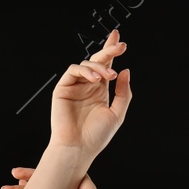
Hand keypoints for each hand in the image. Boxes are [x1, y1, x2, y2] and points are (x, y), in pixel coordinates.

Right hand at [50, 30, 131, 154]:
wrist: (78, 148)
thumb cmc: (95, 136)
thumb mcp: (117, 113)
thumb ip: (123, 92)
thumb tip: (126, 71)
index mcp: (100, 91)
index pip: (107, 66)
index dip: (111, 51)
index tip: (120, 40)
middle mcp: (87, 86)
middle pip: (98, 61)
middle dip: (109, 51)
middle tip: (120, 46)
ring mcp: (75, 86)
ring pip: (86, 64)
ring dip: (99, 66)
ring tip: (109, 77)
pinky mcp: (63, 88)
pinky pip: (73, 70)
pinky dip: (85, 70)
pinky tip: (94, 78)